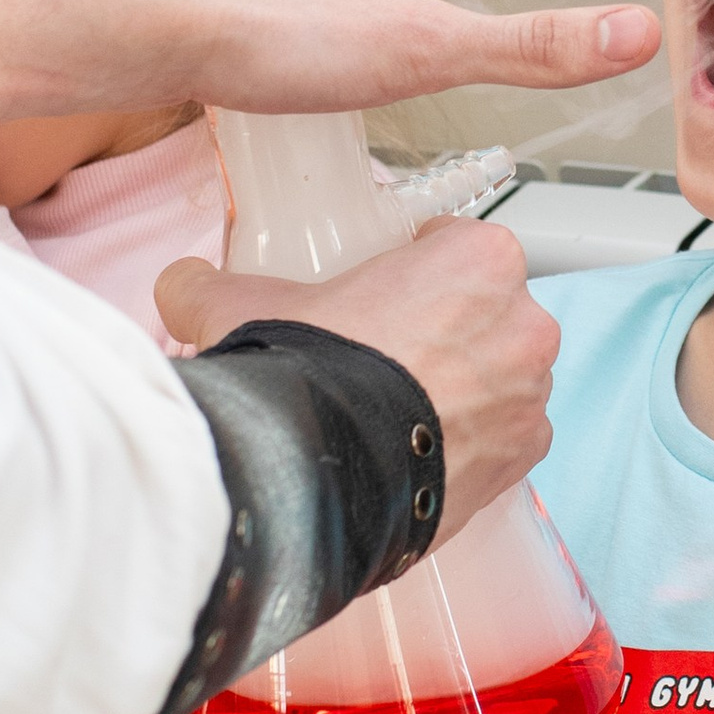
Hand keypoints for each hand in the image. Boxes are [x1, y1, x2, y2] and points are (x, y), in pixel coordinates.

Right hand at [153, 209, 553, 550]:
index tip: (390, 286)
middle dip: (449, 330)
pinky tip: (416, 453)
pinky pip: (504, 442)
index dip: (422, 264)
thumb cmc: (304, 372)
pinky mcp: (521, 461)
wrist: (316, 470)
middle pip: (490, 313)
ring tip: (399, 411)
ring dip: (464, 389)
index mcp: (479, 259)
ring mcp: (530, 395)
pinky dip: (469, 445)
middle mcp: (523, 322)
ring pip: (502, 379)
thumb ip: (214, 286)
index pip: (461, 243)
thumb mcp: (241, 304)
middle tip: (388, 353)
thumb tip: (183, 286)